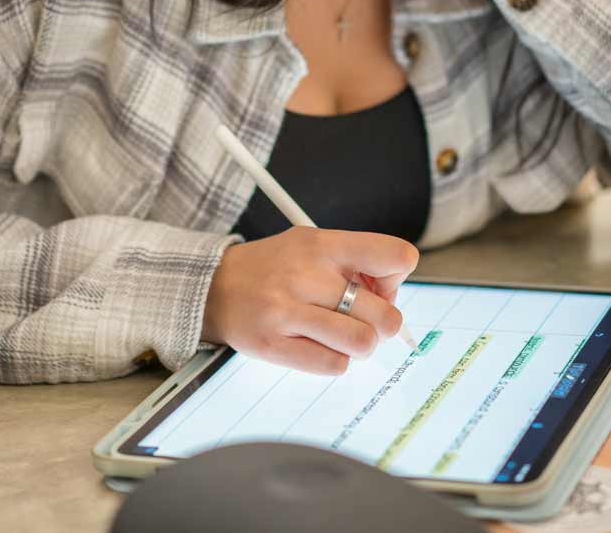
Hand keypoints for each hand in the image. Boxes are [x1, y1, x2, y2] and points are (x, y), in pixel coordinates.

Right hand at [201, 227, 418, 374]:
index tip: (379, 286)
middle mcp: (306, 275)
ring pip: (362, 343)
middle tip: (361, 319)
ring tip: (341, 335)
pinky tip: (318, 345)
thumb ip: (356, 262)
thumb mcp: (313, 244)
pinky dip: (334, 361)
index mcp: (323, 245)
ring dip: (359, 345)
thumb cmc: (275, 268)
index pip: (396, 257)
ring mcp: (287, 311)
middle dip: (381, 324)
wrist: (214, 287)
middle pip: (384, 314)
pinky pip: (332, 366)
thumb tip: (393, 294)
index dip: (397, 278)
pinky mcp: (273, 345)